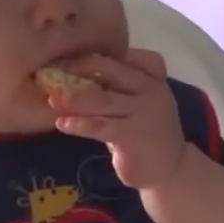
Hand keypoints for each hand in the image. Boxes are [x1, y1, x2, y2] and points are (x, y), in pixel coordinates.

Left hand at [48, 50, 185, 188]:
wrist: (170, 170)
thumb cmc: (148, 135)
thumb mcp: (140, 105)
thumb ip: (120, 90)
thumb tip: (75, 78)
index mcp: (154, 79)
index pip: (133, 56)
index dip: (104, 52)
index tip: (75, 53)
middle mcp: (152, 91)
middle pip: (113, 70)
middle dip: (82, 67)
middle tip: (54, 69)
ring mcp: (144, 113)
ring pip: (104, 99)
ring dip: (75, 98)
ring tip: (53, 99)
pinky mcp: (133, 135)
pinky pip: (100, 126)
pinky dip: (79, 124)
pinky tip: (62, 124)